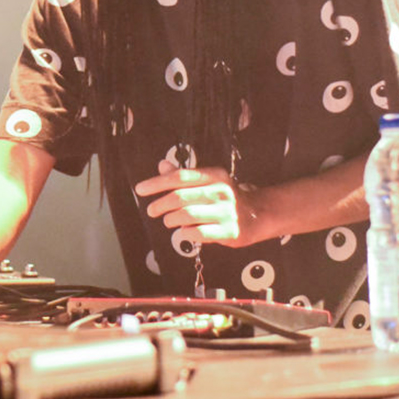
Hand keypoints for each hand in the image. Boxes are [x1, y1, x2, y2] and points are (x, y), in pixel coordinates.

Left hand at [133, 162, 264, 247]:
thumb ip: (184, 175)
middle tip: (151, 210)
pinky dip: (186, 233)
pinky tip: (184, 232)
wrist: (258, 215)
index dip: (157, 182)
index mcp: (214, 175)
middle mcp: (221, 191)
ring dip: (171, 219)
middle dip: (160, 204)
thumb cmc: (226, 198)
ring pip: (187, 215)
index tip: (140, 189)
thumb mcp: (208, 181)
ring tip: (168, 221)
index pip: (180, 176)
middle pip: (181, 196)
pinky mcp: (230, 231)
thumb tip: (161, 164)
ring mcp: (226, 212)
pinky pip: (199, 233)